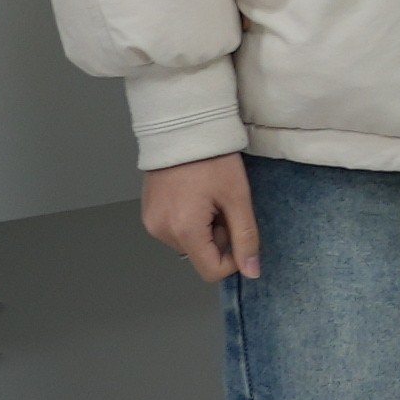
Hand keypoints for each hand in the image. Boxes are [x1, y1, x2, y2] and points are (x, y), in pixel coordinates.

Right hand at [136, 151, 259, 286]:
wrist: (182, 127)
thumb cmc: (213, 159)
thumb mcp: (237, 198)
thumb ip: (245, 238)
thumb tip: (251, 272)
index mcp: (183, 230)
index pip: (211, 271)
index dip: (232, 257)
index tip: (237, 228)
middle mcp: (161, 231)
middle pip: (199, 255)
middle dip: (217, 236)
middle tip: (222, 204)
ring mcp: (150, 222)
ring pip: (188, 243)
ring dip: (203, 228)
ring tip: (206, 196)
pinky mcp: (147, 213)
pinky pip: (174, 230)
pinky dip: (189, 220)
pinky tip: (193, 195)